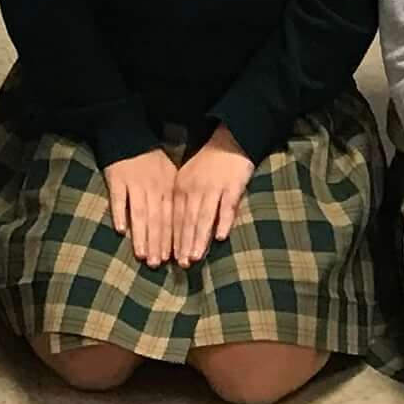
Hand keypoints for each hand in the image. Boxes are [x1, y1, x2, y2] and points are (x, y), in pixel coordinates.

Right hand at [101, 147, 183, 264]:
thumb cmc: (152, 158)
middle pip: (156, 219)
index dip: (171, 238)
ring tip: (142, 255)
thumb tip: (185, 222)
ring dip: (141, 235)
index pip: (171, 217)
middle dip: (157, 243)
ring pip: (139, 213)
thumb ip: (175, 196)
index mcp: (168, 187)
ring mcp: (134, 183)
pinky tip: (121, 230)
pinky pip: (118, 199)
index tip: (172, 258)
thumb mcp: (170, 173)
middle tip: (156, 264)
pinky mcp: (116, 179)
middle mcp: (153, 187)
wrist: (129, 133)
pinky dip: (120, 213)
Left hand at [170, 134, 254, 261]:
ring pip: (205, 216)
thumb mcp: (187, 179)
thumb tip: (173, 230)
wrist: (229, 139)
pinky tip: (220, 236)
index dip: (173, 239)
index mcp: (181, 188)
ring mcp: (214, 187)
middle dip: (184, 244)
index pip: (175, 218)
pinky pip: (227, 206)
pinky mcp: (233, 186)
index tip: (169, 258)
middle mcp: (195, 188)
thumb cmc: (207, 163)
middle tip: (181, 264)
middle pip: (188, 220)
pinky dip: (224, 221)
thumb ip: (182, 202)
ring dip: (199, 238)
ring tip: (195, 256)